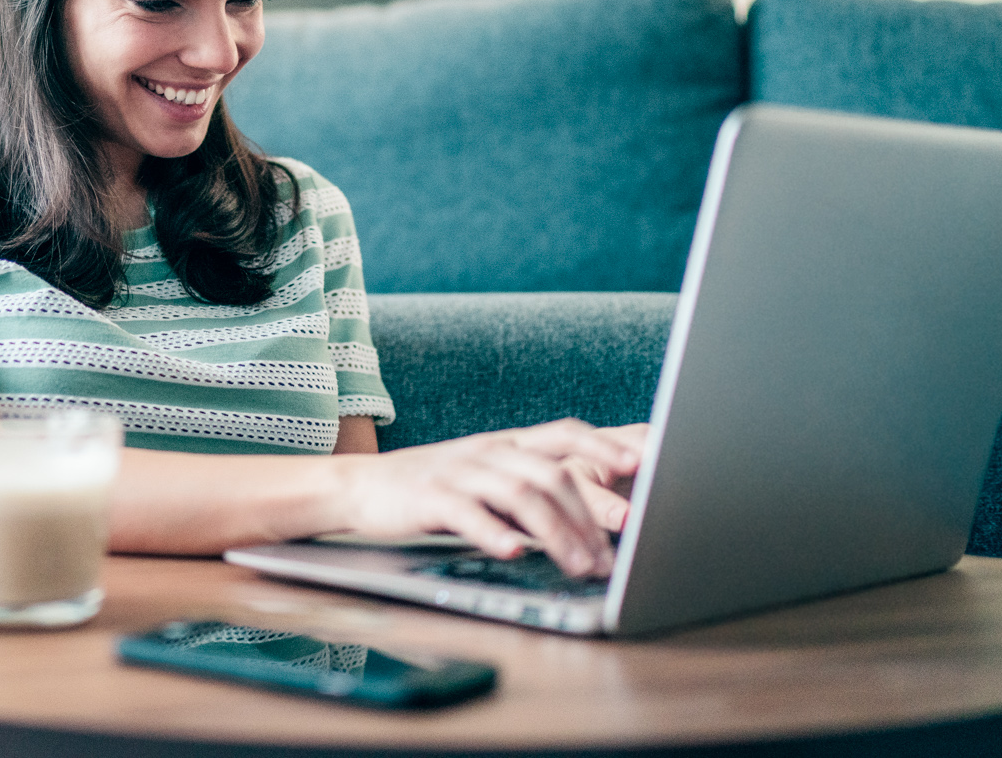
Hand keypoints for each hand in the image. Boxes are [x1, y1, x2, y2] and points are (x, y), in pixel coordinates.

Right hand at [329, 418, 644, 577]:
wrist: (360, 486)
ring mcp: (458, 471)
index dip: (603, 444)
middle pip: (551, 473)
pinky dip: (494, 533)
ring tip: (577, 566)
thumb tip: (592, 525)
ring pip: (519, 495)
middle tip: (611, 557)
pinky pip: (468, 512)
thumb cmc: (433, 488)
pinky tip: (513, 553)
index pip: (564, 433)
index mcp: (505, 444)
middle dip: (589, 516)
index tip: (641, 465)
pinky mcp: (430, 496)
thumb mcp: (485, 479)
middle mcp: (487, 451)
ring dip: (556, 533)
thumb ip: (530, 491)